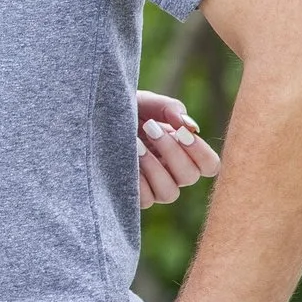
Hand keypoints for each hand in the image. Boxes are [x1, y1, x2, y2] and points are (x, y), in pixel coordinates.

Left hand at [132, 93, 220, 207]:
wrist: (93, 116)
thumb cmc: (126, 110)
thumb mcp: (148, 103)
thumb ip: (170, 109)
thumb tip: (190, 126)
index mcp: (183, 152)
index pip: (209, 165)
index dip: (201, 151)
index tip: (181, 132)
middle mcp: (172, 174)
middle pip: (189, 177)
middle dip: (172, 151)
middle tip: (151, 127)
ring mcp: (154, 187)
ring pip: (169, 193)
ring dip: (154, 167)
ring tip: (136, 144)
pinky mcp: (133, 196)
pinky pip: (145, 199)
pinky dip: (137, 180)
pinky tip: (125, 160)